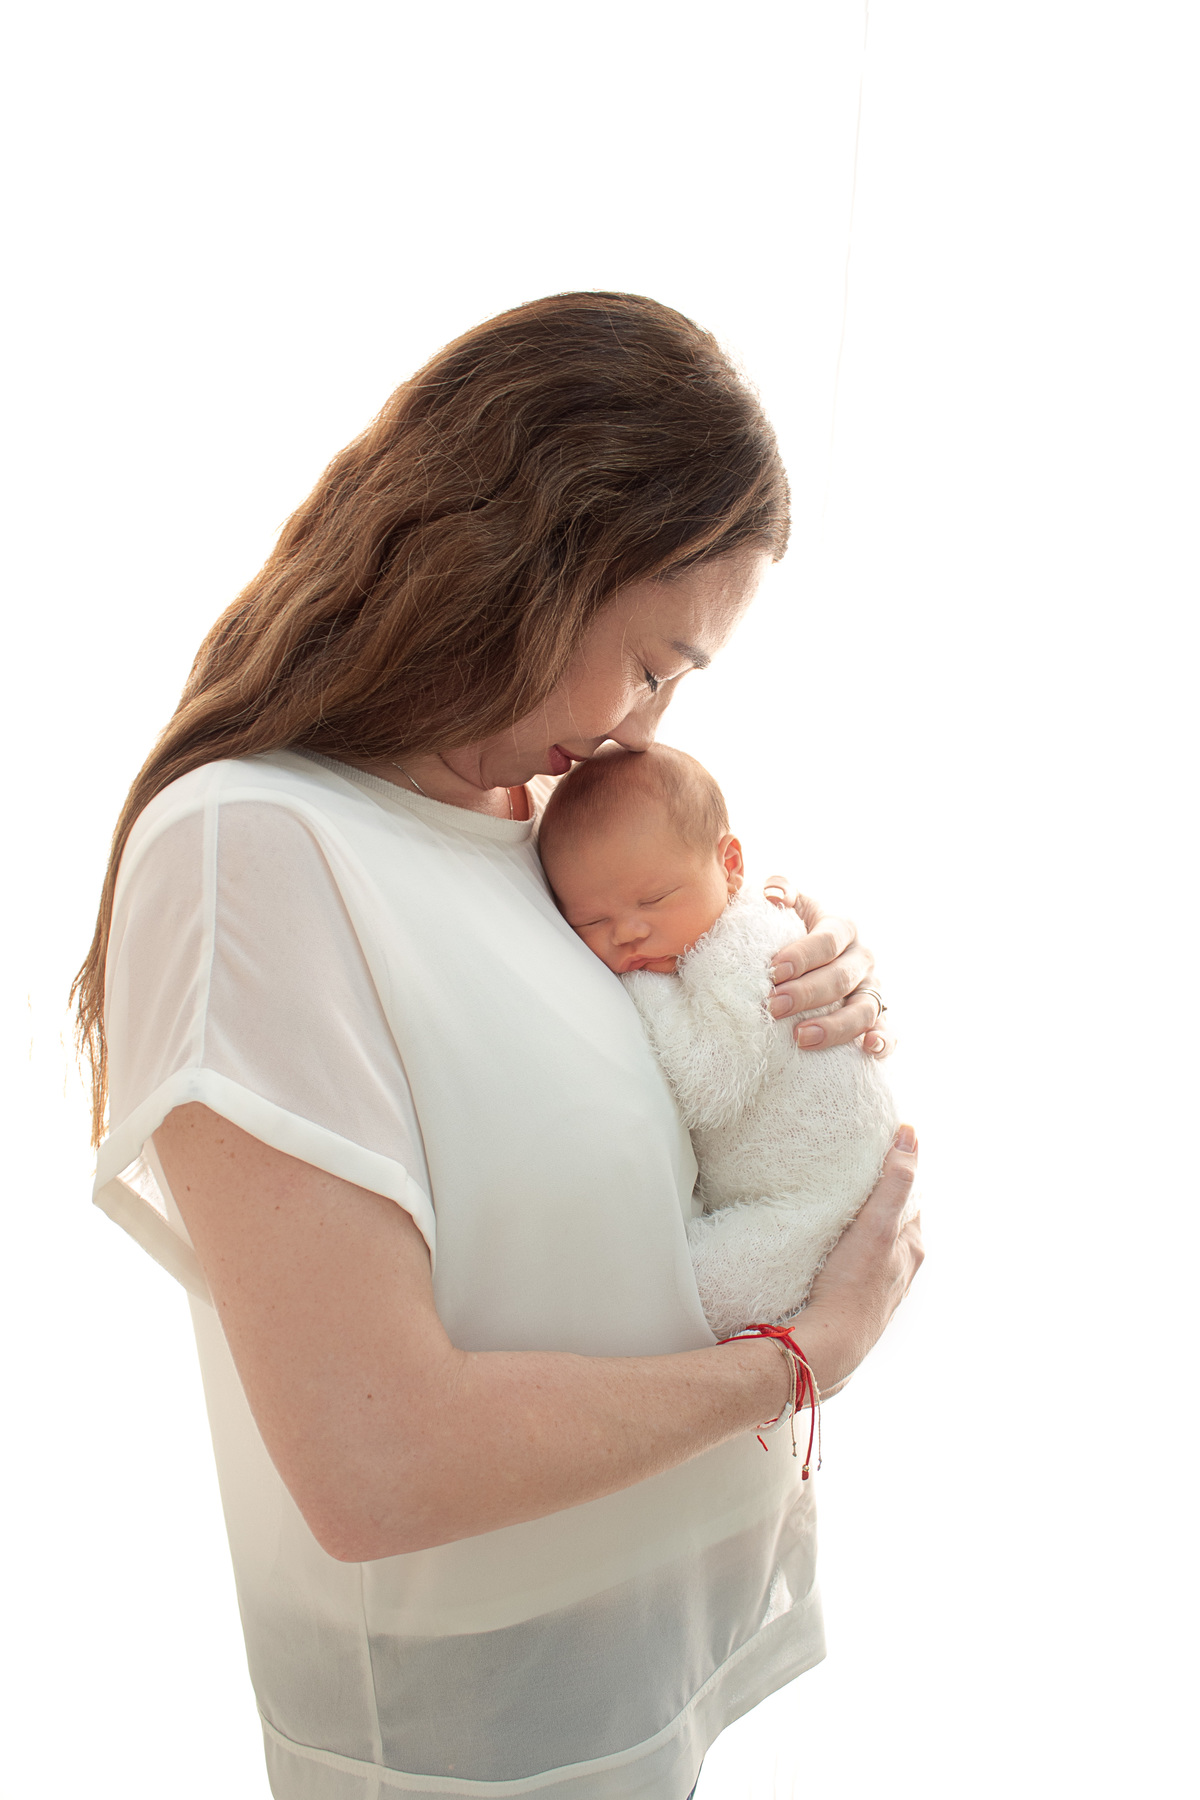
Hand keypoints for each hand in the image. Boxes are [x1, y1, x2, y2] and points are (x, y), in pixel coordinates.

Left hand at [762, 878, 894, 1057]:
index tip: (773, 971)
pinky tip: (868, 1050)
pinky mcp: (877, 1018)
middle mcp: (861, 958)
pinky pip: (889, 1032)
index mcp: (842, 928)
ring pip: (863, 1010)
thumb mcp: (790, 906)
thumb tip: (773, 895)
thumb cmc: (795, 930)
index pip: (827, 941)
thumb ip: (781, 891)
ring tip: (800, 1038)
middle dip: (806, 994)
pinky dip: (883, 1042)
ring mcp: (872, 989)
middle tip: (774, 1007)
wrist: (811, 956)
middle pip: (841, 978)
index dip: (801, 956)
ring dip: (834, 1026)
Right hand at [793, 1125, 922, 1393]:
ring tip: (833, 1214)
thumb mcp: (877, 1225)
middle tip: (846, 1181)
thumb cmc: (852, 1285)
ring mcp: (877, 1291)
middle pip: (891, 1225)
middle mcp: (900, 1272)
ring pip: (872, 1250)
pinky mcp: (853, 1305)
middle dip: (875, 1204)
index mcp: (912, 1250)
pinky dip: (844, 1255)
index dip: (894, 1178)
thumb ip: (894, 1181)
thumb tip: (910, 1135)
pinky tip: (824, 1255)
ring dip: (858, 1232)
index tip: (871, 1158)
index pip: (909, 1200)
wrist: (826, 1346)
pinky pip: (852, 1270)